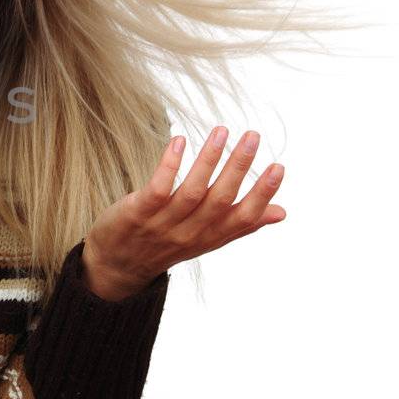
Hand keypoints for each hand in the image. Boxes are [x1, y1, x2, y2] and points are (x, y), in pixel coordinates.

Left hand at [81, 127, 285, 298]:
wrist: (117, 267)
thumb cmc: (168, 245)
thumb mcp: (207, 239)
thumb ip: (240, 224)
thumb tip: (281, 212)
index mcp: (211, 237)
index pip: (243, 218)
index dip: (262, 195)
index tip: (278, 167)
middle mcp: (190, 233)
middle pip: (220, 200)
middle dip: (238, 167)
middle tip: (252, 136)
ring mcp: (163, 224)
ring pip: (191, 192)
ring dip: (208, 160)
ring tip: (221, 132)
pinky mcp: (138, 214)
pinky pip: (157, 189)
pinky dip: (169, 166)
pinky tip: (179, 141)